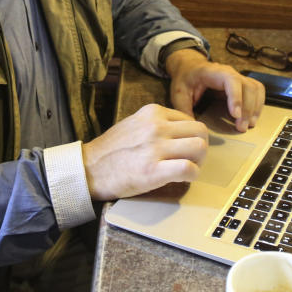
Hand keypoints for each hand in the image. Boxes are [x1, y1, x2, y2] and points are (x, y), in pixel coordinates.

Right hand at [81, 103, 208, 200]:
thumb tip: (180, 133)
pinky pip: (188, 169)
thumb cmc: (111, 149)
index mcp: (153, 112)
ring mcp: (155, 148)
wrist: (89, 168)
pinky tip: (183, 179)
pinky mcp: (153, 171)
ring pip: (199, 147)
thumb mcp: (134, 123)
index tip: (185, 149)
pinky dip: (192, 175)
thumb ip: (156, 123)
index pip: (190, 120)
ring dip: (199, 161)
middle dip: (201, 148)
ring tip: (188, 169)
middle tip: (192, 160)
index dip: (192, 137)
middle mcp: (156, 126)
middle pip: (201, 131)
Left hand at [165, 48, 264, 132]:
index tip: (235, 115)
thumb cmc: (185, 78)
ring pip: (255, 89)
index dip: (236, 97)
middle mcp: (229, 73)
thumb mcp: (179, 93)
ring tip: (248, 125)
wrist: (189, 67)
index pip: (231, 81)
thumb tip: (193, 127)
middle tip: (241, 128)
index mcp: (213, 72)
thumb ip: (184, 109)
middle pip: (247, 87)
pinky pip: (257, 90)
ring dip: (255, 108)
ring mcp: (237, 77)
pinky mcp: (241, 84)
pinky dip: (258, 104)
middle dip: (247, 109)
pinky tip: (252, 118)